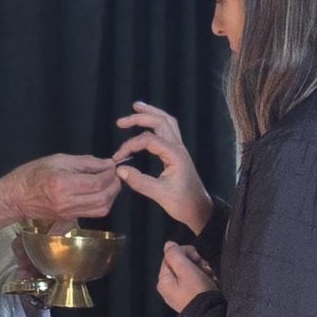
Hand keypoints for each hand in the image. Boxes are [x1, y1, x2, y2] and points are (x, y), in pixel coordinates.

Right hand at [3, 153, 120, 226]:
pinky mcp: (71, 218)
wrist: (17, 197)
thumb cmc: (33, 174)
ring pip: (102, 208)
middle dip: (114, 185)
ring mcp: (69, 212)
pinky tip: (101, 192)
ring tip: (110, 183)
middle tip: (114, 174)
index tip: (112, 165)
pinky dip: (103, 202)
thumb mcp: (58, 160)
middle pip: (103, 197)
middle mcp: (67, 201)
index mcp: (62, 183)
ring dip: (111, 196)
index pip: (96, 182)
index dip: (109, 174)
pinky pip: (94, 213)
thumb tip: (107, 164)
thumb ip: (85, 162)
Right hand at [114, 102, 212, 233]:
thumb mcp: (160, 194)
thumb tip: (120, 170)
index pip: (148, 140)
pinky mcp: (177, 153)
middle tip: (121, 122)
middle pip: (160, 121)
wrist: (199, 209)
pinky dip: (157, 122)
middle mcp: (178, 147)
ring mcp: (179, 148)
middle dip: (140, 118)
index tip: (117, 158)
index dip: (130, 146)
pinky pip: (168, 130)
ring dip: (152, 113)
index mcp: (175, 154)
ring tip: (136, 107)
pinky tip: (148, 123)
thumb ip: (140, 181)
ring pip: (167, 122)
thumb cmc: (182, 203)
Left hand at [156, 240, 217, 314]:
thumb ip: (175, 254)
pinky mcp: (192, 296)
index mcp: (164, 281)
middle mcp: (170, 288)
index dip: (186, 253)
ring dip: (203, 270)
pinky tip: (212, 284)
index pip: (172, 255)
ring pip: (191, 270)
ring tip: (210, 279)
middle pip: (182, 263)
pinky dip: (206, 279)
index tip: (198, 259)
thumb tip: (169, 245)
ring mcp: (181, 293)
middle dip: (196, 263)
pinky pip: (198, 280)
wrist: (212, 315)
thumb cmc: (199, 294)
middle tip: (205, 270)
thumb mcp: (186, 269)